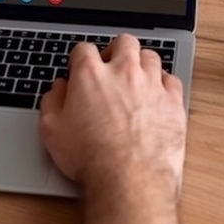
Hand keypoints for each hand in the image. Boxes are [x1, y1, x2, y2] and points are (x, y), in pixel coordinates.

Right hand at [39, 34, 185, 194]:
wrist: (128, 181)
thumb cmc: (90, 158)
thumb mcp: (51, 130)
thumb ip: (52, 101)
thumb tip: (58, 89)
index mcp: (90, 74)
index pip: (84, 49)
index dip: (79, 58)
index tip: (79, 68)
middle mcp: (123, 72)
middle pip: (123, 41)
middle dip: (115, 49)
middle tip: (111, 65)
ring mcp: (151, 85)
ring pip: (150, 56)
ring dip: (141, 63)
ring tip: (135, 77)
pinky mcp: (173, 103)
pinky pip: (172, 79)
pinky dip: (164, 83)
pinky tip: (156, 94)